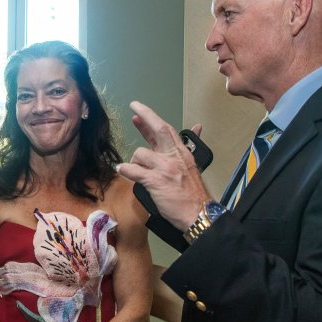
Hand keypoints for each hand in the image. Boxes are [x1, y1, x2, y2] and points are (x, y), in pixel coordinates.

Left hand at [117, 101, 211, 230]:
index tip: (138, 109)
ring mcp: (165, 167)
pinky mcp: (156, 181)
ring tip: (137, 171)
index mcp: (182, 152)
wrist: (199, 213)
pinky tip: (122, 170)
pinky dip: (126, 170)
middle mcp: (173, 156)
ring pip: (141, 154)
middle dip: (145, 117)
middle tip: (133, 110)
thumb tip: (198, 125)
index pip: (167, 129)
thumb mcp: (193, 165)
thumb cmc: (193, 193)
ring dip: (134, 161)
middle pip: (159, 130)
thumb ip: (188, 146)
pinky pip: (134, 170)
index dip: (151, 117)